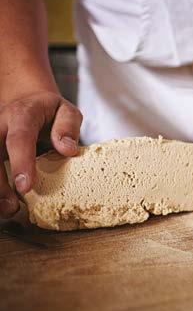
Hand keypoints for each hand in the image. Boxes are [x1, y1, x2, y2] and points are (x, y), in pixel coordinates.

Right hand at [0, 92, 81, 217]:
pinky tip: (3, 202)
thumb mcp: (66, 111)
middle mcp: (0, 125)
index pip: (19, 139)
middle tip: (12, 207)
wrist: (26, 100)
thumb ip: (68, 127)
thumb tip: (67, 149)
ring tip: (8, 210)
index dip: (20, 163)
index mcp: (22, 115)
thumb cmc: (49, 110)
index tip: (24, 187)